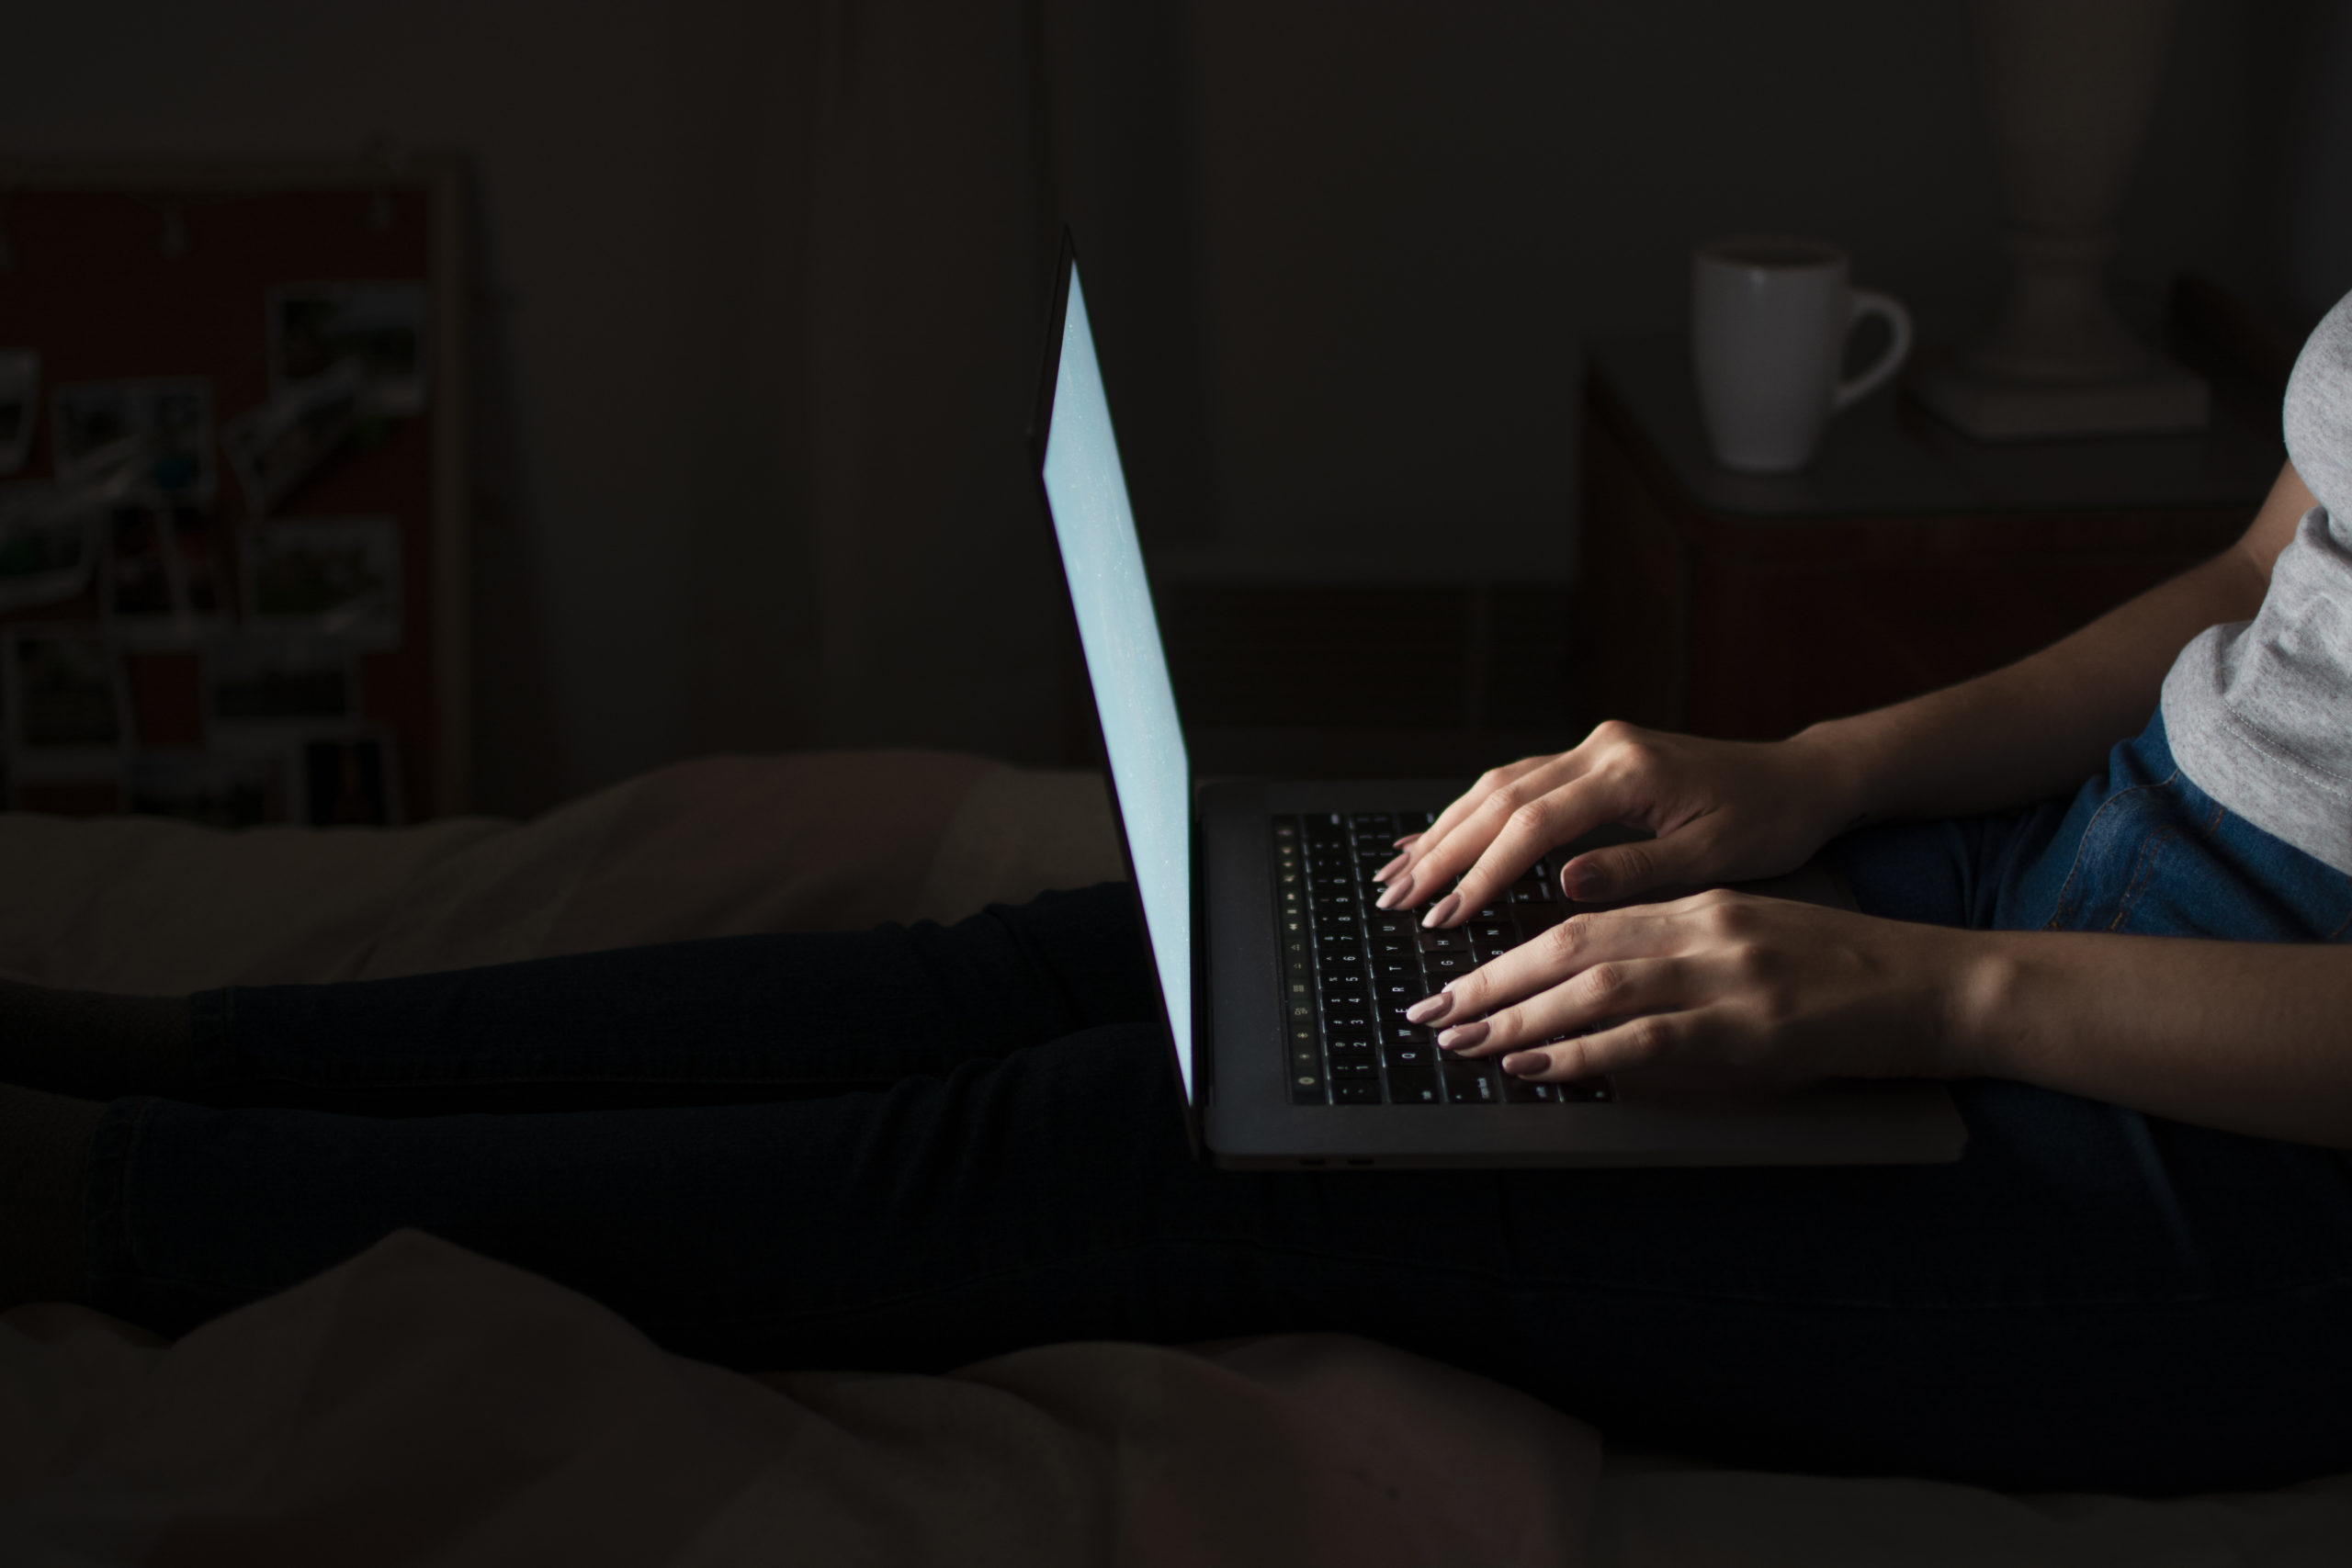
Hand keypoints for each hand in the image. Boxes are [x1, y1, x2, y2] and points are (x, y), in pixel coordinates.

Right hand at [1374, 721, 1857, 926]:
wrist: (1802, 778)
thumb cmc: (1770, 822)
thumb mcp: (1716, 858)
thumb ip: (1638, 870)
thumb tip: (1566, 885)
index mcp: (1631, 772)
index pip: (1535, 824)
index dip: (1484, 871)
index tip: (1447, 914)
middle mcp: (1603, 748)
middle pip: (1500, 797)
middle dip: (1443, 850)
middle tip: (1397, 898)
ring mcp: (1594, 747)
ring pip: (1498, 784)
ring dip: (1445, 829)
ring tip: (1399, 873)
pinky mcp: (1594, 757)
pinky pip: (1518, 781)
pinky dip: (1472, 812)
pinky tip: (1438, 836)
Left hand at [1405, 890, 1982, 1085]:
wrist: (1941, 987)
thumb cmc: (1848, 975)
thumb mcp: (1752, 947)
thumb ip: (1676, 963)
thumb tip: (1595, 1006)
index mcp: (1700, 905)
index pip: (1583, 917)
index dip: (1511, 946)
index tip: (1458, 972)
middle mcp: (1705, 929)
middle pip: (1570, 944)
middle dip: (1490, 980)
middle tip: (1430, 1010)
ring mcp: (1728, 976)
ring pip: (1596, 987)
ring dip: (1517, 1017)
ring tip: (1460, 1040)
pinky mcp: (1753, 1027)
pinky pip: (1645, 1039)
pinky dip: (1581, 1053)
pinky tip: (1535, 1065)